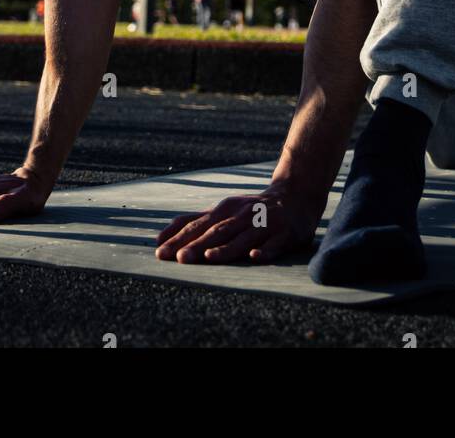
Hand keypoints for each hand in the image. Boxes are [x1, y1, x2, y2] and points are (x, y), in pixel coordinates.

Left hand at [154, 183, 321, 265]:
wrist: (294, 197)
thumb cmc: (251, 210)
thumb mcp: (224, 211)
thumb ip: (196, 222)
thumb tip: (162, 236)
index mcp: (225, 210)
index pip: (198, 224)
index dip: (178, 237)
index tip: (159, 251)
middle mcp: (242, 215)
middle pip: (217, 231)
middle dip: (197, 244)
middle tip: (179, 258)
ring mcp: (264, 223)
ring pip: (242, 237)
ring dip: (226, 248)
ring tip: (209, 257)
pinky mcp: (285, 233)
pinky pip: (274, 243)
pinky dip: (264, 250)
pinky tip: (254, 256)